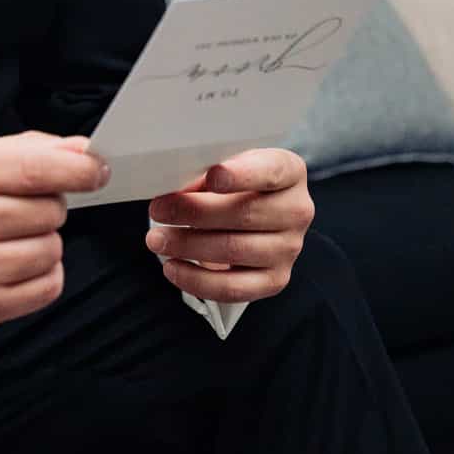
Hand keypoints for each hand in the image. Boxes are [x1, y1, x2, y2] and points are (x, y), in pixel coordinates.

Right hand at [0, 131, 107, 344]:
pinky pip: (46, 288)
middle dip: (45, 209)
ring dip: (42, 244)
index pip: (36, 167)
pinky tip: (12, 269)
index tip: (97, 170)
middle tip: (13, 214)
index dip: (79, 168)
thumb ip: (20, 151)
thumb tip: (81, 150)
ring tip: (6, 243)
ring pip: (52, 249)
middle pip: (51, 210)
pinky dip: (41, 277)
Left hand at [145, 147, 313, 302]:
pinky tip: (173, 268)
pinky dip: (197, 280)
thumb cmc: (240, 184)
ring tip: (157, 239)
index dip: (241, 175)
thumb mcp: (229, 165)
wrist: (261, 212)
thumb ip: (209, 173)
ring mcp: (289, 248)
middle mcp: (297, 211)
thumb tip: (176, 192)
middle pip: (244, 214)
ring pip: (234, 250)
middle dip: (194, 212)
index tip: (213, 175)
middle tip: (159, 209)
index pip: (269, 172)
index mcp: (290, 172)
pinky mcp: (275, 279)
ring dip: (188, 246)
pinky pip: (233, 288)